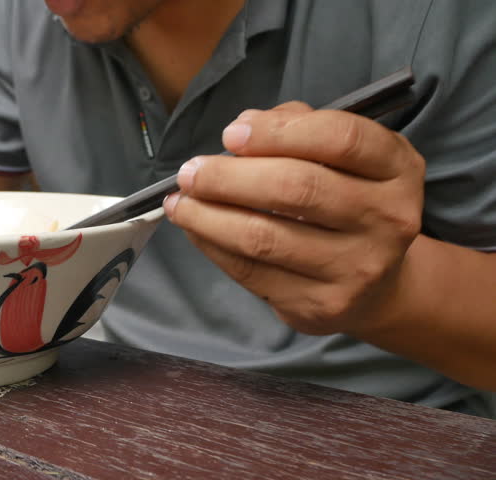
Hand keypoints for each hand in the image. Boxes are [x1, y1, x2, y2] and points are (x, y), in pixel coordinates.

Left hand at [164, 102, 425, 334]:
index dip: (280, 132)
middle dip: (229, 177)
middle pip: (298, 189)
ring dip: (209, 215)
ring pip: (266, 237)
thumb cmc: (344, 201)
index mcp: (397, 169)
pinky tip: (194, 227)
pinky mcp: (321, 305)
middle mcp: (388, 219)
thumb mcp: (340, 156)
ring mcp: (357, 268)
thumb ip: (298, 126)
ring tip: (179, 201)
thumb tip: (244, 127)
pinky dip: (212, 245)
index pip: (342, 139)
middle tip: (190, 172)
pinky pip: (251, 272)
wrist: (374, 284)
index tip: (230, 134)